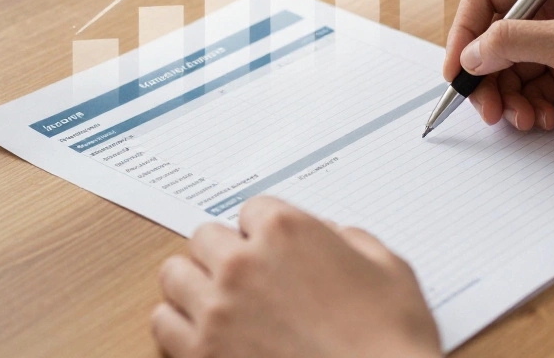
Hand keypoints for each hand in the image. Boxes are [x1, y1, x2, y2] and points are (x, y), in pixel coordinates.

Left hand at [152, 197, 440, 357]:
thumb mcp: (389, 269)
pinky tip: (205, 334)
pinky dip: (180, 326)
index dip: (266, 232)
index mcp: (286, 232)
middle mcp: (242, 264)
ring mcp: (217, 311)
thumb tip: (329, 236)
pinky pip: (162, 324)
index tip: (274, 250)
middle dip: (226, 254)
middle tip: (247, 277)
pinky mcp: (201, 355)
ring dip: (197, 285)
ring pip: (175, 275)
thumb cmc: (390, 342)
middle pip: (205, 237)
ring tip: (221, 302)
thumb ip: (349, 240)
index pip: (252, 209)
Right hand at [444, 0, 553, 140]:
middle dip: (486, 76)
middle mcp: (553, 11)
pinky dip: (530, 109)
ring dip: (508, 99)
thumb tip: (470, 55)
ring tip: (525, 119)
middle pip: (492, 40)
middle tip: (487, 109)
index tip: (458, 69)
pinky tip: (545, 120)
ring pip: (509, 72)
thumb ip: (512, 43)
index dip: (465, 31)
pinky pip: (532, 93)